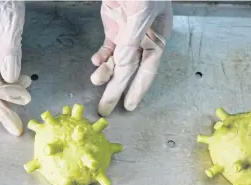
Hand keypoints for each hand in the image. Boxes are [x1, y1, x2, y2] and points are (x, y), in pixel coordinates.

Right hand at [0, 1, 30, 135]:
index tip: (26, 98)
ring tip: (24, 104)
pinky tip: (20, 81)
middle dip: (0, 109)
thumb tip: (12, 79)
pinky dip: (1, 80)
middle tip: (15, 129)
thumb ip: (10, 50)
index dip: (6, 94)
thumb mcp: (10, 19)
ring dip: (3, 95)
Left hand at [90, 1, 172, 115]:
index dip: (137, 89)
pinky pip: (108, 48)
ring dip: (106, 72)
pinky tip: (95, 63)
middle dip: (116, 89)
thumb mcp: (142, 10)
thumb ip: (133, 37)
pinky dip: (101, 57)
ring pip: (117, 60)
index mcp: (156, 37)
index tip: (128, 106)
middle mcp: (143, 39)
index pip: (147, 69)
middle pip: (129, 69)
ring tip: (94, 81)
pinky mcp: (115, 26)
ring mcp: (128, 33)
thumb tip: (123, 65)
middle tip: (105, 108)